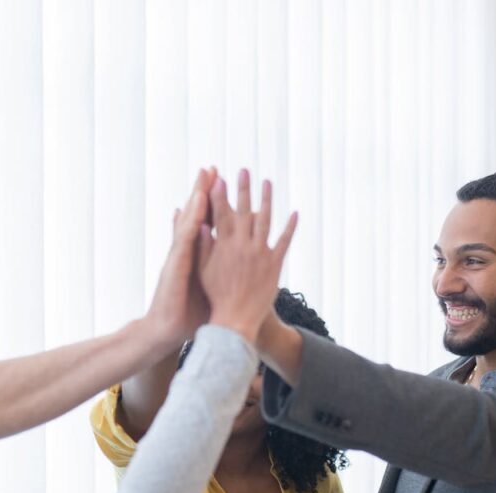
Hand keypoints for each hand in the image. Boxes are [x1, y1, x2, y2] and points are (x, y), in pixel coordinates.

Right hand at [143, 167, 216, 348]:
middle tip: (211, 168)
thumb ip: (210, 271)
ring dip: (197, 196)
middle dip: (204, 191)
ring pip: (190, 219)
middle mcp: (186, 251)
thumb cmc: (186, 315)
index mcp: (194, 256)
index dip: (212, 203)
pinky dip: (190, 217)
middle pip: (196, 215)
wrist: (165, 331)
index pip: (204, 223)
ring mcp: (180, 254)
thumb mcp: (203, 289)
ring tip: (205, 175)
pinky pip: (185, 234)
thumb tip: (223, 263)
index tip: (220, 184)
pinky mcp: (176, 262)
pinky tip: (197, 201)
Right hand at [199, 169, 296, 343]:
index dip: (220, 194)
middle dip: (243, 189)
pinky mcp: (275, 264)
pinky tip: (294, 213)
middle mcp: (242, 245)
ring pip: (265, 220)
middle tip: (244, 170)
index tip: (219, 177)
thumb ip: (203, 247)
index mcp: (223, 246)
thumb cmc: (215, 296)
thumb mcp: (203, 270)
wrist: (235, 319)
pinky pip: (284, 241)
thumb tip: (200, 224)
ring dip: (266, 199)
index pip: (221, 213)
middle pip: (243, 210)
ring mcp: (260, 253)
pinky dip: (290, 227)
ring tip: (267, 182)